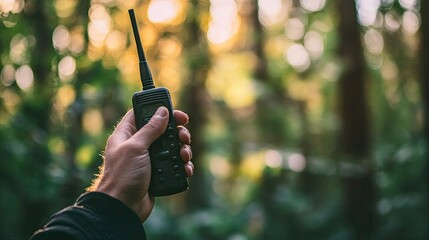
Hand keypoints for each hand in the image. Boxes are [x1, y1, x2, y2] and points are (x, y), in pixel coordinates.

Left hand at [91, 107, 192, 221]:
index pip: (143, 114)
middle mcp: (138, 145)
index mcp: (127, 134)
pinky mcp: (158, 173)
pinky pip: (174, 165)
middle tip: (184, 136)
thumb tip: (163, 112)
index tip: (177, 113)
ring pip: (172, 148)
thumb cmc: (122, 176)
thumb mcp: (136, 147)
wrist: (123, 207)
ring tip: (184, 156)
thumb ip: (150, 129)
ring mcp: (149, 160)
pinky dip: (182, 165)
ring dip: (182, 150)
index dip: (160, 110)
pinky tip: (185, 169)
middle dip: (177, 133)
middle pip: (163, 130)